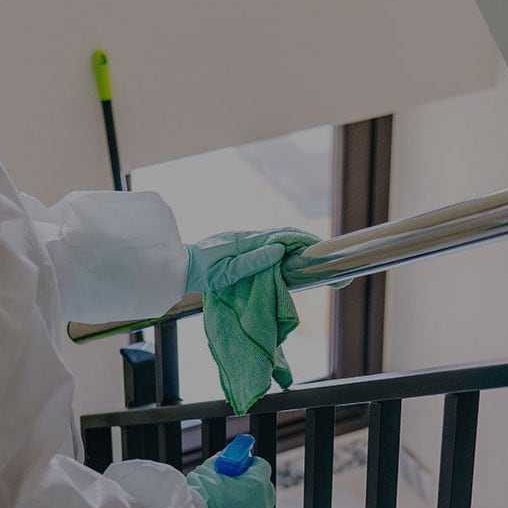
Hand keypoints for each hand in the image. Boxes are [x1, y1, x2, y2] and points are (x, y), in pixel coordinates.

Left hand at [185, 229, 319, 293]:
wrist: (181, 268)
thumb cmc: (202, 272)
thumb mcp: (227, 271)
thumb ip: (253, 261)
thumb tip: (279, 249)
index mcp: (248, 241)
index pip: (283, 236)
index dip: (304, 240)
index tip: (321, 247)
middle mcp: (248, 238)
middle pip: (284, 234)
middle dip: (305, 240)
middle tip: (326, 250)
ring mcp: (245, 242)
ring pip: (277, 238)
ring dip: (297, 243)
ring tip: (315, 251)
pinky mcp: (242, 248)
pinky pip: (268, 245)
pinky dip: (284, 247)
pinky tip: (291, 254)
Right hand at [187, 456, 275, 507]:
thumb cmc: (198, 497)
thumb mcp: (210, 469)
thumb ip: (224, 462)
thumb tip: (227, 460)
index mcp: (257, 484)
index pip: (261, 466)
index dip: (247, 465)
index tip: (238, 467)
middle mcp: (264, 505)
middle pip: (262, 489)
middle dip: (249, 486)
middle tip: (230, 486)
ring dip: (247, 507)